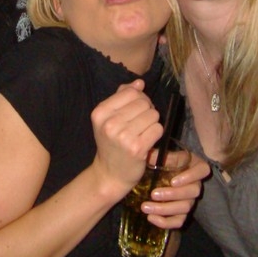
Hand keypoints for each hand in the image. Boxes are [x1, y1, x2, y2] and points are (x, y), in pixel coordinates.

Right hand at [90, 80, 163, 199]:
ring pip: (153, 115)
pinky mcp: (137, 148)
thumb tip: (139, 82)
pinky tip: (147, 141)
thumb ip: (122, 97)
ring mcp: (123, 137)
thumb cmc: (111, 143)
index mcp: (100, 112)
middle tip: (141, 124)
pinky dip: (156, 134)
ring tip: (143, 133)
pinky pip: (158, 129)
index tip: (136, 110)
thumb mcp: (109, 118)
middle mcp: (109, 123)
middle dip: (147, 111)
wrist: (110, 174)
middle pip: (143, 103)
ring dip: (152, 123)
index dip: (139, 98)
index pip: (131, 92)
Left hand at [141, 152, 209, 228]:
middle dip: (172, 194)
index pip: (203, 170)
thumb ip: (156, 155)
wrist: (152, 177)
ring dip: (164, 209)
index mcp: (194, 166)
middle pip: (193, 192)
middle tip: (153, 194)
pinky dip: (165, 222)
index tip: (173, 181)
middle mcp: (195, 183)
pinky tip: (151, 218)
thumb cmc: (159, 163)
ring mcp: (190, 200)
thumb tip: (148, 154)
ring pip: (185, 208)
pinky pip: (179, 221)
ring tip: (145, 207)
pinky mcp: (182, 213)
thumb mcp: (160, 156)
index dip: (191, 176)